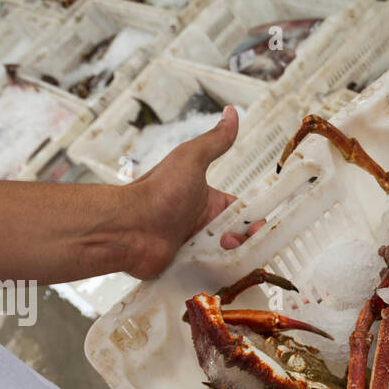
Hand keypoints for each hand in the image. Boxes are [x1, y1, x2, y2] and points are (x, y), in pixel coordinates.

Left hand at [0, 107, 261, 283]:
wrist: (129, 227)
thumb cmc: (158, 191)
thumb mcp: (191, 160)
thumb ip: (215, 141)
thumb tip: (232, 113)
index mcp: (208, 201)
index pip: (240, 213)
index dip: (253, 221)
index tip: (259, 228)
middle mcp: (202, 225)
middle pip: (237, 238)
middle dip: (243, 242)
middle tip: (233, 242)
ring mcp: (193, 248)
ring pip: (226, 258)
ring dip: (231, 258)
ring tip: (220, 253)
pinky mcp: (185, 268)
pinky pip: (210, 275)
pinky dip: (218, 275)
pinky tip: (219, 273)